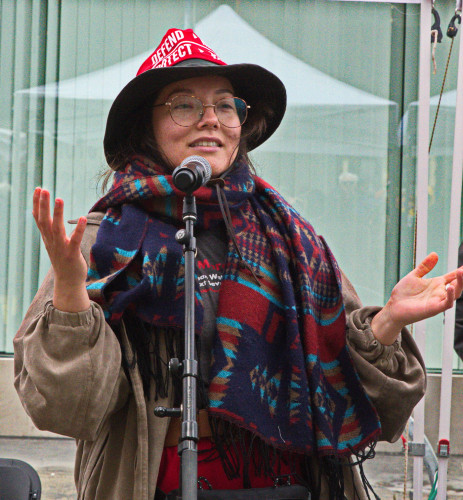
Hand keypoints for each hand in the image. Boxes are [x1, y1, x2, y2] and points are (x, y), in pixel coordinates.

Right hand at [33, 187, 90, 311]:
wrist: (68, 282)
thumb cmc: (63, 260)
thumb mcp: (54, 243)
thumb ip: (51, 231)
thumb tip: (49, 216)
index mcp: (47, 238)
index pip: (39, 218)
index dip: (37, 204)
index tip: (38, 189)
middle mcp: (51, 241)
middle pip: (44, 221)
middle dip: (43, 205)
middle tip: (44, 189)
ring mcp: (61, 248)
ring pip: (57, 229)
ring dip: (57, 214)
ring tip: (59, 199)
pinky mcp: (72, 254)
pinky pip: (75, 240)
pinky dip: (78, 229)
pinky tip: (82, 218)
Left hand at [371, 252, 462, 344]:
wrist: (394, 307)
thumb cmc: (404, 293)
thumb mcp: (414, 276)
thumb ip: (425, 266)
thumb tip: (435, 253)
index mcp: (436, 284)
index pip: (452, 276)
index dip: (459, 270)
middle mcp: (440, 292)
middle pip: (457, 284)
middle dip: (462, 277)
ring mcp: (438, 300)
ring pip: (455, 293)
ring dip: (460, 284)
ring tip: (460, 272)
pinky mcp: (434, 309)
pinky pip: (446, 303)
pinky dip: (450, 296)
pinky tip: (450, 287)